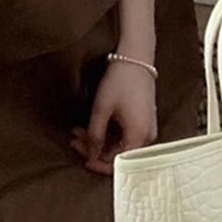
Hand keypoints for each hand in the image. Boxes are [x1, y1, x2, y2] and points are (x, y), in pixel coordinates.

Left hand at [71, 62, 157, 176]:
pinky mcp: (143, 121)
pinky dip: (108, 133)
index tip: (82, 160)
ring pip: (120, 144)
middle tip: (74, 140)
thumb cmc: (120, 80)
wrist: (136, 57)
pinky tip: (92, 126)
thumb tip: (91, 157)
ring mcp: (146, 129)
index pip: (118, 163)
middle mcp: (147, 137)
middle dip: (94, 148)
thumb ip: (95, 135)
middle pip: (118, 154)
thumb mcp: (102, 108)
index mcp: (139, 136)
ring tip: (78, 131)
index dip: (98, 164)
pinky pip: (125, 135)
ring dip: (98, 139)